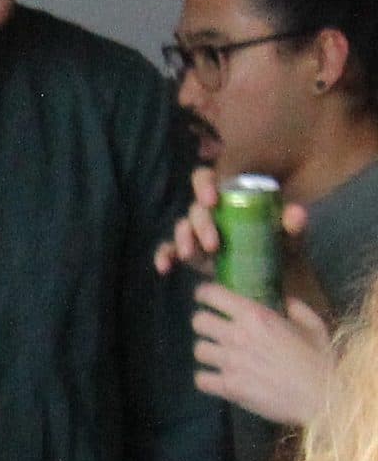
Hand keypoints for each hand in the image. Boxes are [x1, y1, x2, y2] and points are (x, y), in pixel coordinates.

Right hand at [155, 161, 311, 277]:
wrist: (284, 281)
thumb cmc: (286, 250)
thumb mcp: (292, 236)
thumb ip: (294, 224)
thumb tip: (295, 213)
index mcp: (233, 196)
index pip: (208, 179)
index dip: (204, 185)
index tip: (212, 202)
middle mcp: (214, 212)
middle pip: (195, 208)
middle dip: (200, 224)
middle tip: (214, 244)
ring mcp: (201, 234)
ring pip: (182, 228)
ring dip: (183, 239)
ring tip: (189, 255)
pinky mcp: (194, 255)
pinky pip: (170, 250)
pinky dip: (164, 256)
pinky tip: (165, 268)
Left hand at [190, 283, 333, 427]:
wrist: (322, 397)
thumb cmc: (321, 361)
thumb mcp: (315, 327)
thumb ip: (298, 310)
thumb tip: (287, 301)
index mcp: (256, 316)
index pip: (212, 295)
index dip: (205, 295)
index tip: (205, 299)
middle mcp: (238, 335)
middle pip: (198, 321)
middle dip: (205, 325)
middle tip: (215, 331)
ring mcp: (230, 362)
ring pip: (198, 350)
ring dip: (209, 353)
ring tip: (220, 357)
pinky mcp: (228, 387)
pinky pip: (200, 379)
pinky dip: (207, 379)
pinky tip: (219, 379)